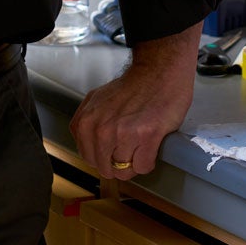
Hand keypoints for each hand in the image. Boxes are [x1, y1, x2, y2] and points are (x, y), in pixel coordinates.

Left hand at [69, 21, 199, 178]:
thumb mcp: (97, 100)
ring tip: (139, 144)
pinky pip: (143, 167)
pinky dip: (148, 161)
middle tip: (128, 148)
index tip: (112, 149)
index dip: (103, 157)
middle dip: (118, 164)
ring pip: (124, 171)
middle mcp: (101, 129)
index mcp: (86, 121)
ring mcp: (123, 134)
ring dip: (134, 162)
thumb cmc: (132, 87)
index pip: (88, 157)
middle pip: (105, 168)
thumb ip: (87, 123)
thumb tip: (88, 147)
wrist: (158, 73)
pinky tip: (149, 145)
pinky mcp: (147, 137)